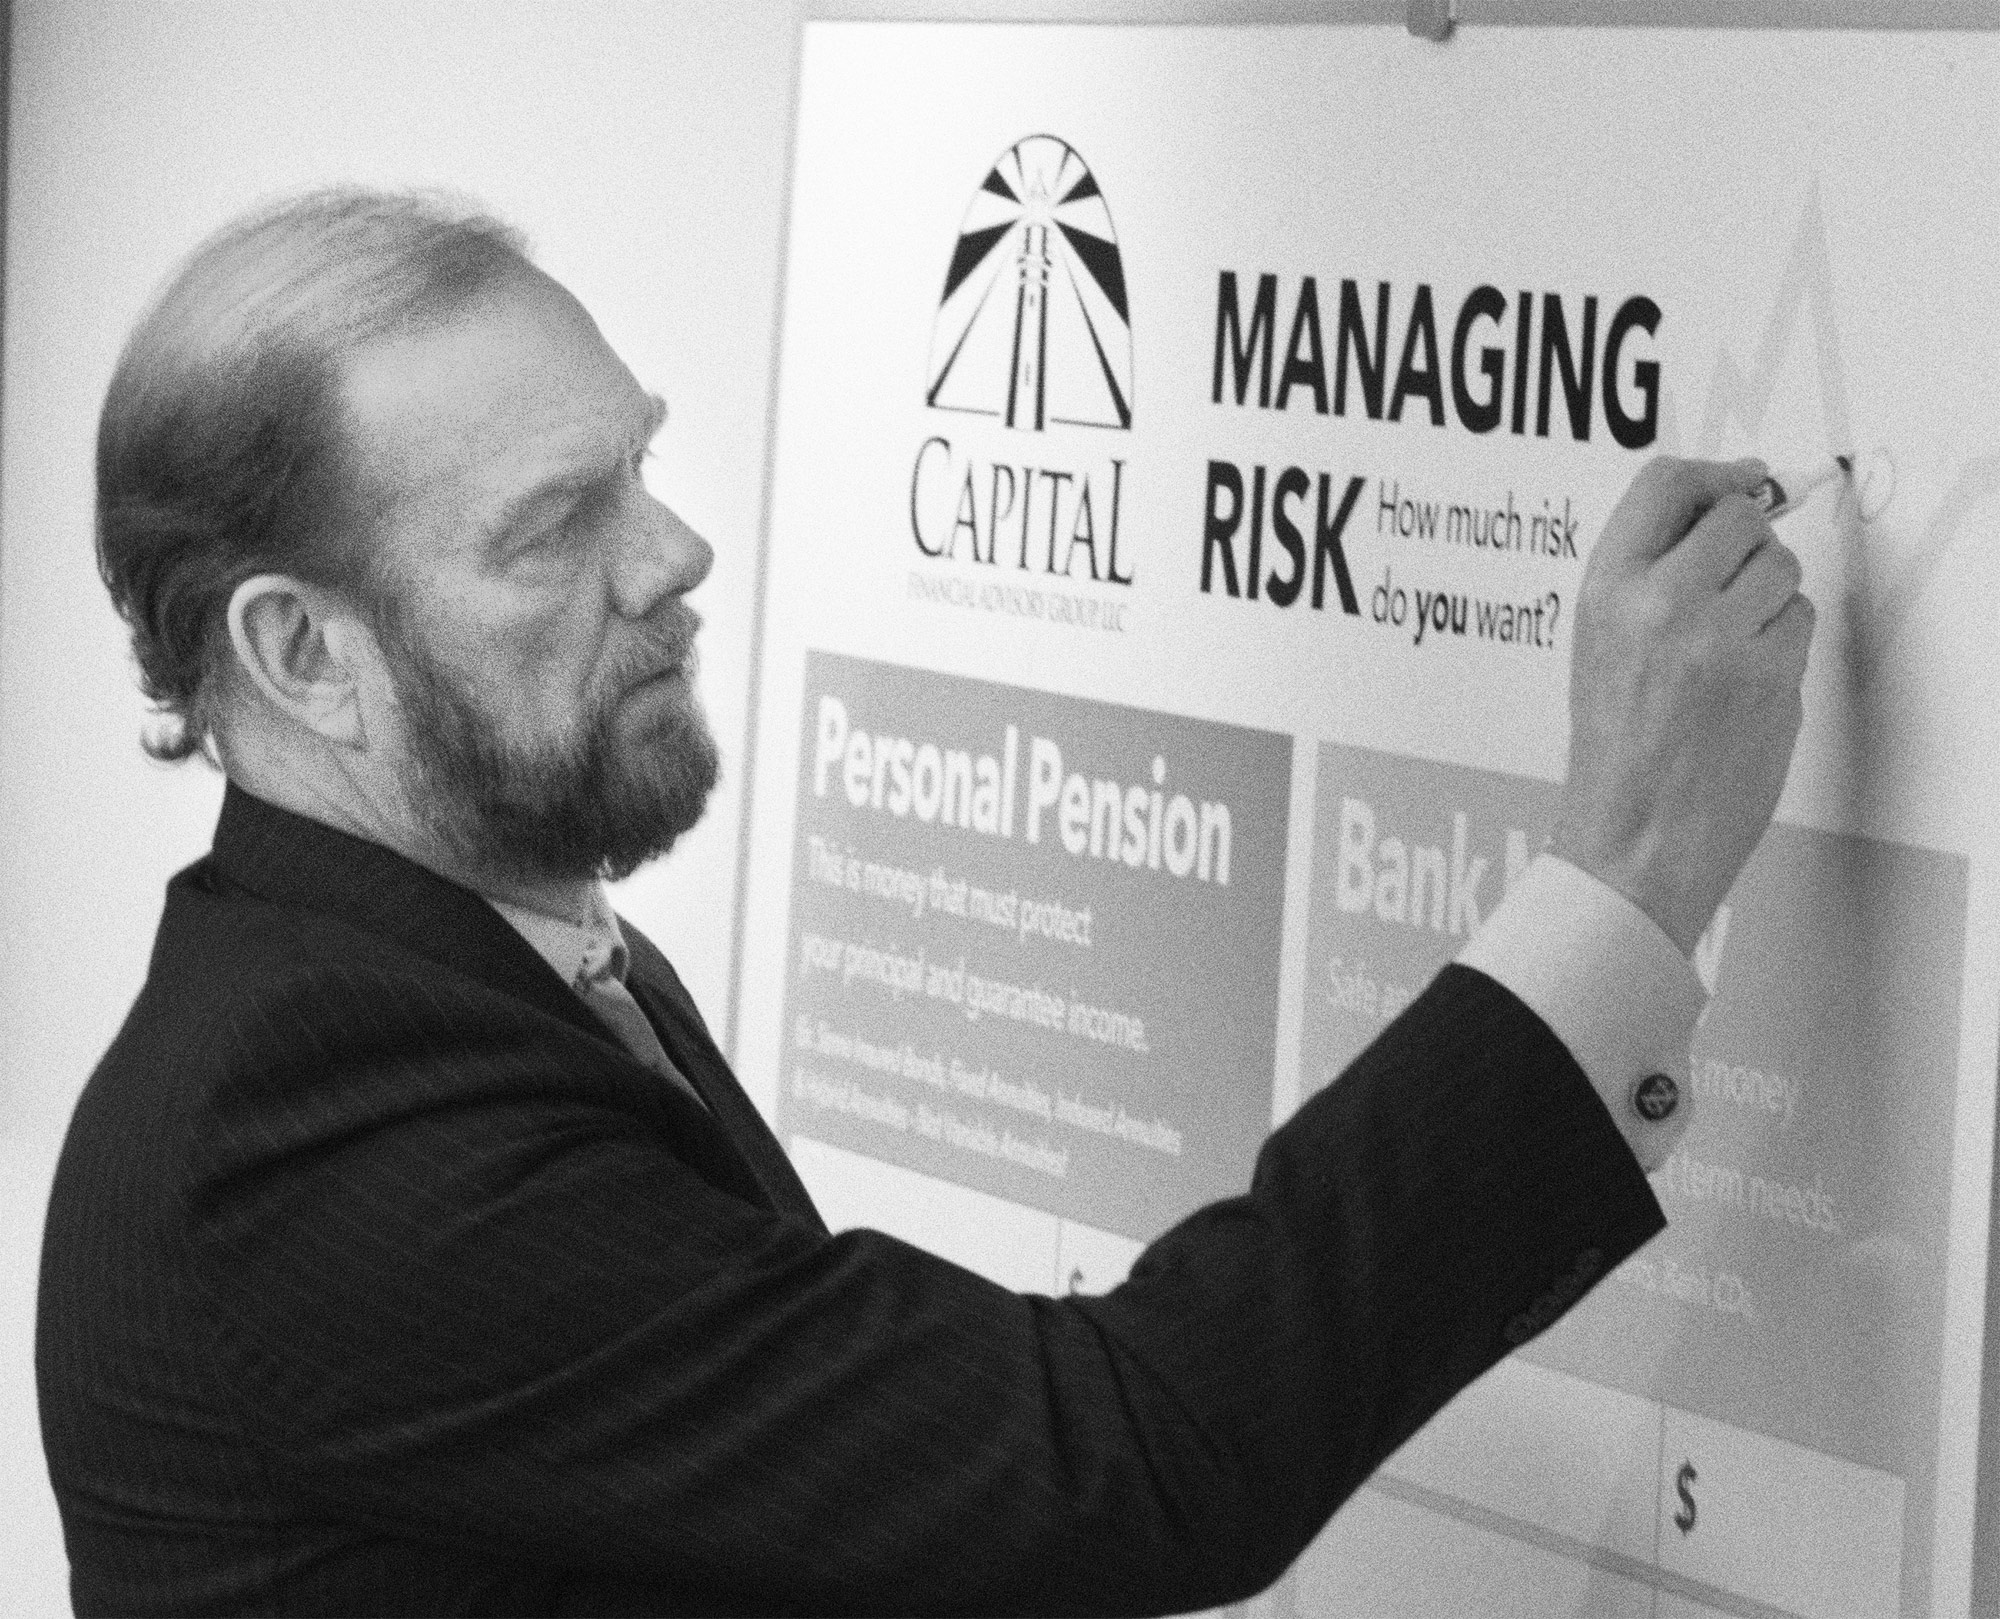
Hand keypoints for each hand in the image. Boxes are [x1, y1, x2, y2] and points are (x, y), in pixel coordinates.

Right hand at [1553, 457, 1814, 955]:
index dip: (1713, 472)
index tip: (1740, 479)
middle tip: (1732, 582)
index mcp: (1606, 591)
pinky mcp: (1770, 673)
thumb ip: (1649, 572)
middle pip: (1738, 517)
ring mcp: (1720, 638)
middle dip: (1748, 542)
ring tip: (1729, 646)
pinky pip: (1799, 622)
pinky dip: (1782, 643)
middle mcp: (1661, 603)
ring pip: (1780, 568)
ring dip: (1769, 596)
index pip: (1663, 484)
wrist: (1635, 836)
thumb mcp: (1600, 643)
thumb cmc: (1618, 750)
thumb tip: (1724, 504)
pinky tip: (1745, 681)